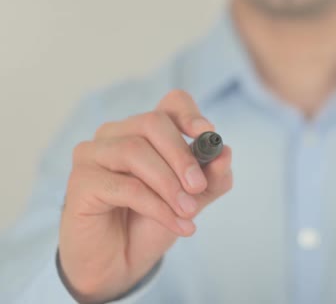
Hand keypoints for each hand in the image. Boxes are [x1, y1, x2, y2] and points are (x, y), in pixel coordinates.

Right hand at [58, 90, 232, 302]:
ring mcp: (93, 154)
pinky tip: (176, 224)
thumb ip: (212, 177)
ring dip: (169, 185)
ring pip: (135, 151)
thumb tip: (225, 153)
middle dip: (182, 156)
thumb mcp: (193, 199)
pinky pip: (124, 186)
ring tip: (188, 212)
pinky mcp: (81, 181)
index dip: (190, 114)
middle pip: (153, 123)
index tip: (208, 135)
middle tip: (198, 187)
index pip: (171, 103)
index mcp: (146, 131)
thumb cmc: (152, 222)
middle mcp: (116, 134)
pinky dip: (157, 206)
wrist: (121, 262)